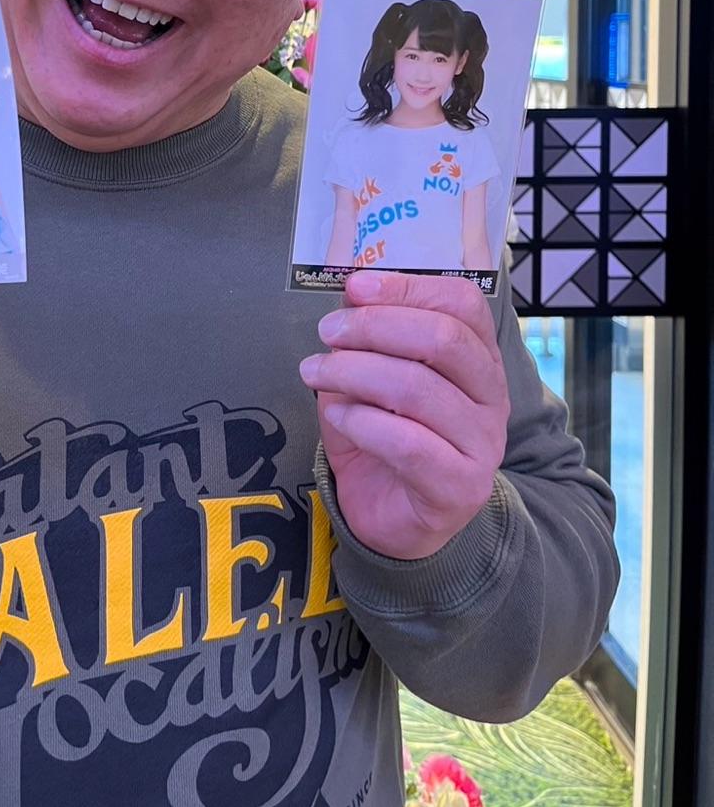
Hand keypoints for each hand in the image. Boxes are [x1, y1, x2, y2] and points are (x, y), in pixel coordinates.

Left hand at [299, 272, 508, 559]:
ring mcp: (482, 444)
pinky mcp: (460, 488)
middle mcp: (491, 396)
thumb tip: (351, 290)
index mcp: (479, 357)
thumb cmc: (385, 435)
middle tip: (327, 332)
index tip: (355, 288)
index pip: (463, 303)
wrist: (394, 520)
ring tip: (315, 373)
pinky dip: (363, 421)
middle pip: (443, 339)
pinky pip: (409, 443)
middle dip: (375, 327)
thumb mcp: (370, 374)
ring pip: (420, 388)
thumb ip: (366, 334)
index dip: (408, 286)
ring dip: (355, 372)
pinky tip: (338, 415)